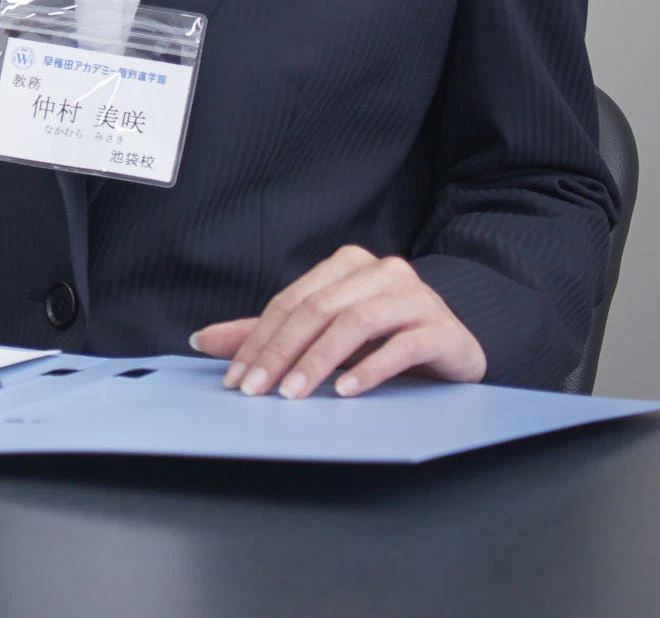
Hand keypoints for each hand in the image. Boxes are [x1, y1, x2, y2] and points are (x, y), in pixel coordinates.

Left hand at [193, 245, 486, 398]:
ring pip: (355, 323)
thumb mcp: (325, 334)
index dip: (258, 339)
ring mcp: (416, 297)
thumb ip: (271, 334)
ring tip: (294, 394)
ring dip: (319, 362)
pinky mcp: (442, 328)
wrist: (457, 344)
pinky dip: (370, 368)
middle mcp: (381, 272)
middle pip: (317, 310)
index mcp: (347, 265)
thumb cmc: (385, 337)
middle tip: (257, 390)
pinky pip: (402, 345)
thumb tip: (201, 340)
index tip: (237, 379)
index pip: (291, 302)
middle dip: (280, 352)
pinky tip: (346, 392)